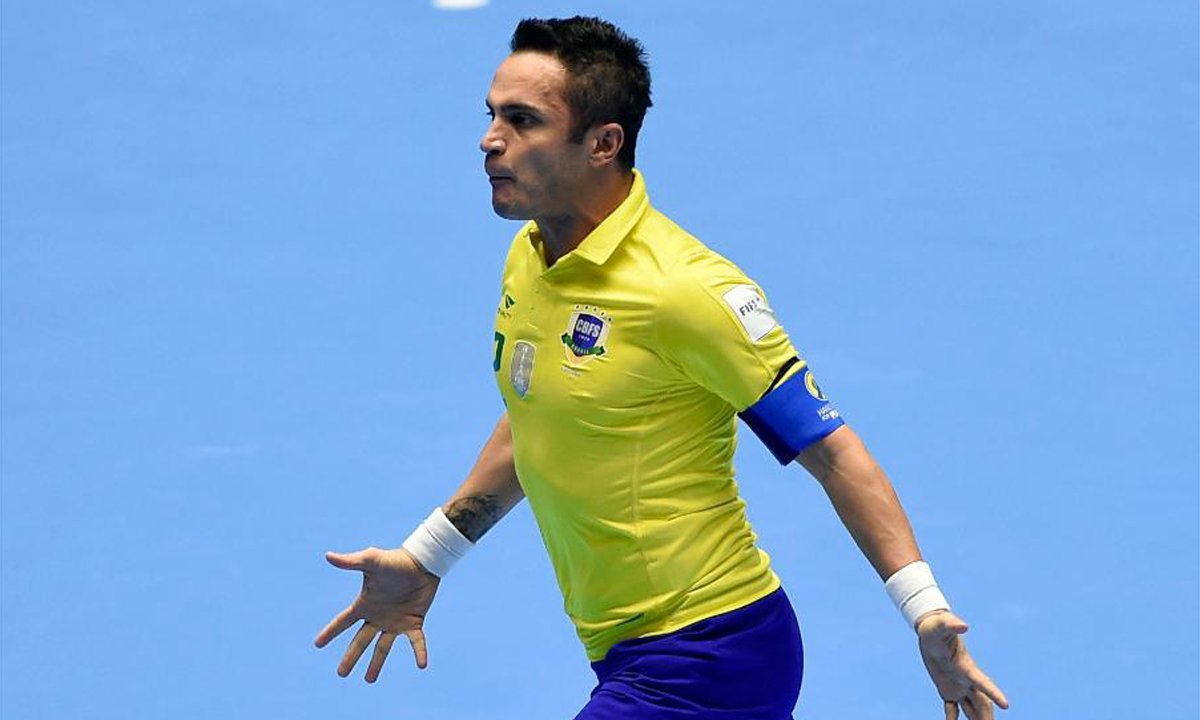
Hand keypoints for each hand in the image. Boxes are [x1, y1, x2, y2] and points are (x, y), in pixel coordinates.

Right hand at [314, 547, 440, 681]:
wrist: (423, 562)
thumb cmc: (395, 560)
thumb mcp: (371, 561)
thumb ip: (351, 561)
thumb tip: (328, 556)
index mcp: (365, 604)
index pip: (343, 621)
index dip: (330, 632)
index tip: (317, 644)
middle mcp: (378, 616)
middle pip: (360, 641)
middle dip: (350, 657)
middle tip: (341, 674)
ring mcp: (395, 621)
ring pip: (383, 647)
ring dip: (377, 664)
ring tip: (369, 681)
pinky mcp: (414, 622)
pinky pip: (416, 641)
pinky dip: (420, 652)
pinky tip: (422, 665)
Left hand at [916, 611, 1008, 719]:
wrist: (930, 630)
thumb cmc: (936, 626)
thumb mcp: (941, 625)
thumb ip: (951, 625)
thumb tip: (963, 625)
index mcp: (966, 667)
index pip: (983, 683)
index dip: (994, 694)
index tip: (1006, 705)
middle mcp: (966, 680)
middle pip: (982, 703)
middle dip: (987, 717)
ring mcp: (958, 685)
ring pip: (972, 709)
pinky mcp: (946, 688)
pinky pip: (952, 709)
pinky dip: (953, 719)